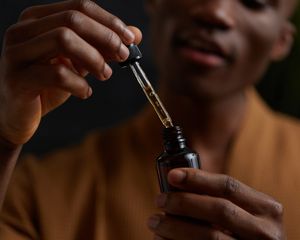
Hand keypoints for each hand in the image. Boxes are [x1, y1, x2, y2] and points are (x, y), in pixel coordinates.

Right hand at [0, 0, 141, 145]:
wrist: (19, 114)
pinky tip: (85, 93)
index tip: (131, 39)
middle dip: (105, 37)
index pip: (79, 7)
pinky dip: (80, 84)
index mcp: (37, 20)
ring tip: (105, 75)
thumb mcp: (79, 62)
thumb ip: (103, 47)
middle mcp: (23, 30)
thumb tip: (136, 35)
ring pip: (63, 39)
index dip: (109, 21)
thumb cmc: (48, 85)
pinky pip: (57, 74)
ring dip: (94, 59)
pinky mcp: (18, 79)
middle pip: (73, 20)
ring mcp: (16, 53)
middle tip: (123, 56)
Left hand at [148, 168, 283, 239]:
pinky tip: (164, 239)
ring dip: (176, 227)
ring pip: (210, 237)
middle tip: (160, 200)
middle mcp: (266, 232)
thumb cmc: (243, 232)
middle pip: (219, 209)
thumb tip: (176, 180)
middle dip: (184, 202)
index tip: (172, 175)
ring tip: (155, 222)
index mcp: (266, 209)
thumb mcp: (241, 211)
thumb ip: (217, 197)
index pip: (228, 186)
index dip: (197, 178)